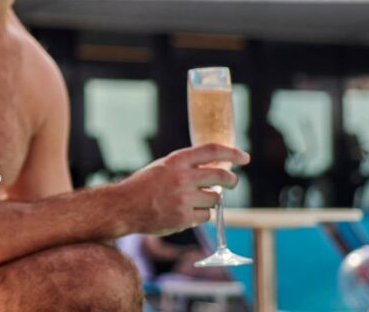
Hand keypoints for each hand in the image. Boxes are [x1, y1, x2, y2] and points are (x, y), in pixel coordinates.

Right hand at [108, 144, 249, 236]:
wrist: (124, 206)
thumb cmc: (144, 185)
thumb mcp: (164, 166)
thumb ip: (187, 166)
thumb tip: (216, 168)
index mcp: (177, 160)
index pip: (212, 151)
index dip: (232, 153)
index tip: (244, 157)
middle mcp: (182, 177)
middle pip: (222, 177)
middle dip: (231, 181)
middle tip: (232, 182)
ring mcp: (184, 199)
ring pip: (215, 199)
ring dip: (210, 201)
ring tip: (192, 201)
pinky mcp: (184, 217)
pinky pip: (206, 216)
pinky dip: (200, 215)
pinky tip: (184, 213)